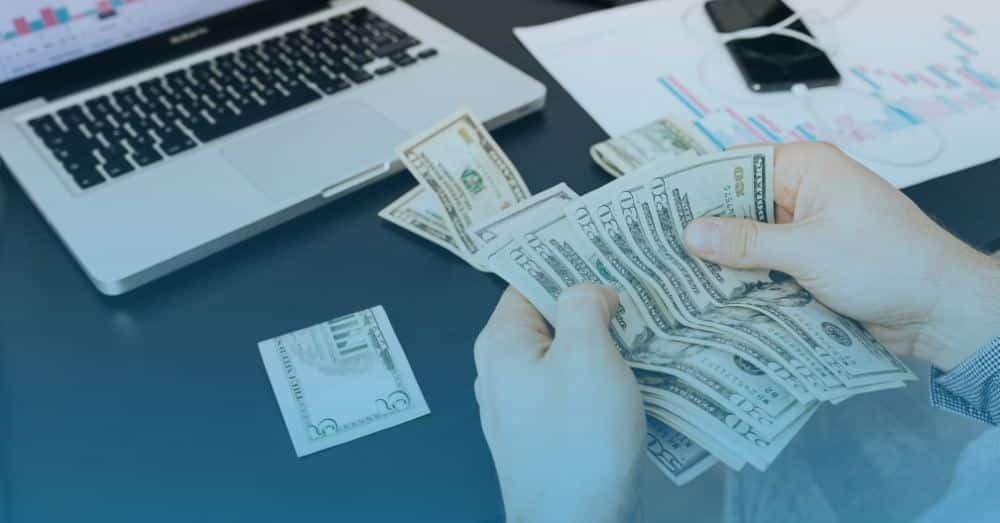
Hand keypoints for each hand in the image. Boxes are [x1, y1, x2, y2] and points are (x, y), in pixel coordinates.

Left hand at [474, 285, 644, 522]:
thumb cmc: (578, 440)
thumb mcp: (585, 355)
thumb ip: (583, 305)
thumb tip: (590, 291)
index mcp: (500, 343)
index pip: (528, 282)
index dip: (567, 265)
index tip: (608, 253)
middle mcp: (501, 371)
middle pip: (548, 319)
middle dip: (591, 306)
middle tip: (638, 292)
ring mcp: (521, 405)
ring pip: (563, 356)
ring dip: (601, 344)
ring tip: (646, 331)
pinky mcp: (545, 433)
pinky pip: (571, 390)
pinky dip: (599, 379)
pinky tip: (634, 377)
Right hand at [683, 142, 999, 371]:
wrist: (940, 310)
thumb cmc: (887, 263)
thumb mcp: (808, 250)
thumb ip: (746, 242)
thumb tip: (691, 232)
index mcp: (808, 168)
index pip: (738, 166)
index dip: (697, 185)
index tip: (656, 208)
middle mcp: (805, 193)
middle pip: (740, 205)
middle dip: (706, 228)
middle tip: (657, 249)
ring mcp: (808, 230)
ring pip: (751, 239)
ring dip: (725, 259)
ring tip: (675, 276)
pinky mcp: (812, 263)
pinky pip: (767, 265)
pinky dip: (746, 279)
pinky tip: (713, 295)